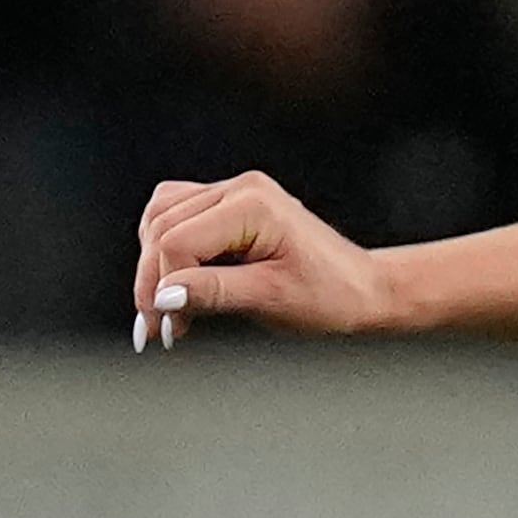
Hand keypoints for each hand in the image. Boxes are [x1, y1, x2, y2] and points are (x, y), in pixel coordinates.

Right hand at [129, 171, 402, 352]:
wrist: (363, 290)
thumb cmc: (332, 295)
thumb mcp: (271, 299)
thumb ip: (214, 292)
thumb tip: (164, 296)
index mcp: (253, 205)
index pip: (178, 241)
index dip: (164, 287)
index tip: (167, 328)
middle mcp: (241, 189)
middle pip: (162, 227)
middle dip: (153, 281)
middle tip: (158, 328)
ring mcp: (235, 193)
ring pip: (161, 217)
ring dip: (155, 263)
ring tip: (166, 308)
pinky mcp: (231, 206)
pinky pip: (178, 217)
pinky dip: (168, 249)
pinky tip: (177, 281)